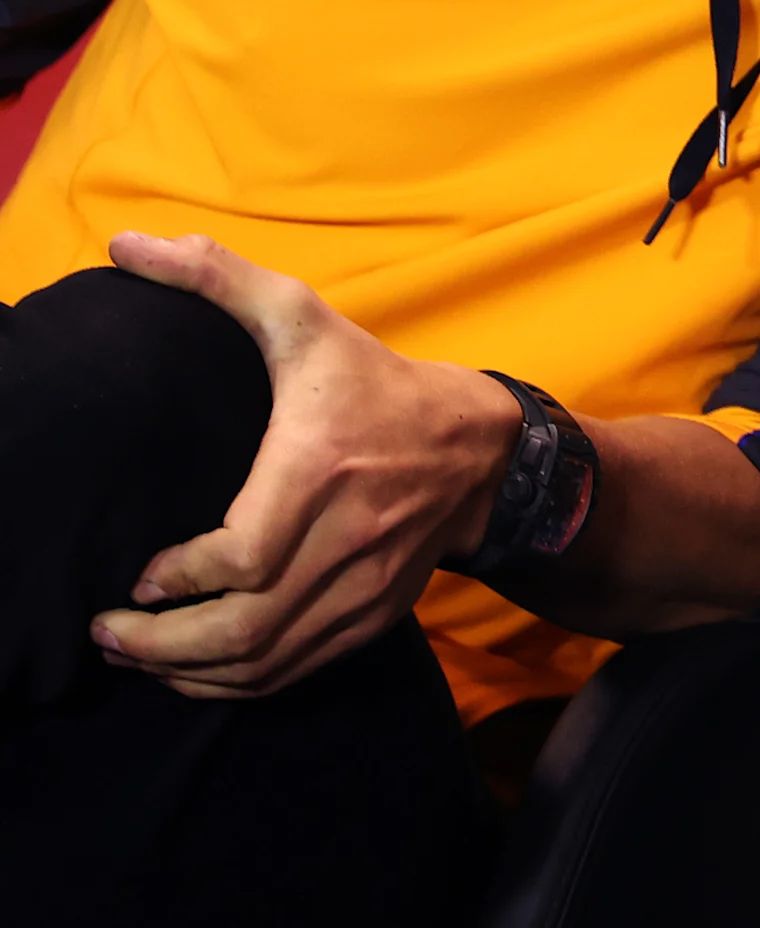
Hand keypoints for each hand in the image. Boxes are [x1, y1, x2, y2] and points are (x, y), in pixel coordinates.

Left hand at [88, 232, 518, 697]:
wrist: (483, 449)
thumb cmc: (377, 383)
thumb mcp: (305, 319)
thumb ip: (218, 279)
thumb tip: (128, 245)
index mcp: (322, 471)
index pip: (241, 557)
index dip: (179, 580)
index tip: (138, 575)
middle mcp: (348, 538)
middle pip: (245, 627)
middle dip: (162, 646)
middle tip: (108, 634)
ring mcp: (366, 585)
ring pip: (268, 661)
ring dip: (193, 673)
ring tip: (139, 656)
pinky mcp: (374, 615)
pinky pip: (298, 670)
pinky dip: (240, 682)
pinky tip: (198, 669)